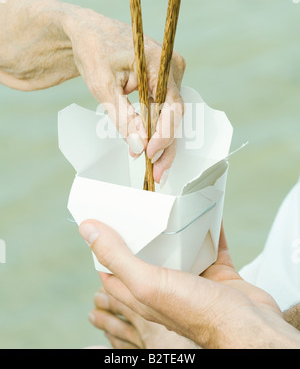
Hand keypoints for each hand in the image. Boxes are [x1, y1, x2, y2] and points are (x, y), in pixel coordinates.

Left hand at [0, 0, 185, 183]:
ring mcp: (170, 73)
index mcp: (159, 61)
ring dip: (162, 140)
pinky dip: (156, 127)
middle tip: (156, 172)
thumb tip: (139, 145)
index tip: (149, 154)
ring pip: (171, 114)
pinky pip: (164, 108)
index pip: (171, 105)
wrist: (89, 33)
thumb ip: (123, 116)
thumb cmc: (94, 51)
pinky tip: (149, 147)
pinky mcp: (163, 81)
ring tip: (153, 167)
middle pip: (175, 113)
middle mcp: (172, 66)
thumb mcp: (102, 86)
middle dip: (165, 144)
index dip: (163, 133)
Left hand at [78, 220, 299, 348]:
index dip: (104, 246)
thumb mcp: (148, 282)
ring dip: (176, 228)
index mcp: (143, 294)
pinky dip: (209, 228)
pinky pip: (210, 245)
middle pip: (147, 255)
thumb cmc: (198, 312)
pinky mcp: (217, 274)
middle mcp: (166, 288)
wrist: (249, 327)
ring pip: (180, 249)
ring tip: (170, 203)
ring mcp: (193, 281)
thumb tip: (88, 229)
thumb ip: (118, 256)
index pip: (113, 269)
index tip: (100, 220)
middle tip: (136, 204)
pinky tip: (207, 210)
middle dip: (141, 231)